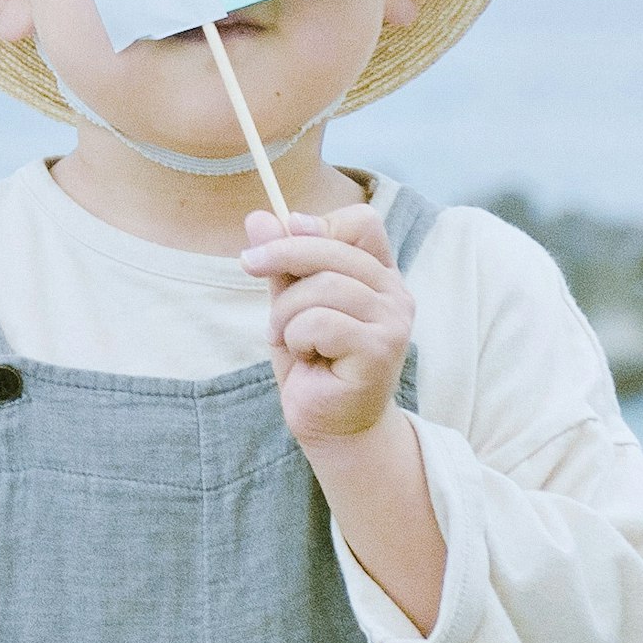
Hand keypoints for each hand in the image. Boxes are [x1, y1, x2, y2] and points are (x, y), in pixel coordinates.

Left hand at [242, 202, 414, 447]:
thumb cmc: (312, 362)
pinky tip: (306, 356)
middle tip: (248, 265)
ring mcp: (394, 321)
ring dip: (286, 311)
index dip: (317, 225)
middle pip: (333, 247)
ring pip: (324, 285)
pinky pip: (322, 322)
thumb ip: (281, 263)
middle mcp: (395, 292)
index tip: (278, 246)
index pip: (361, 221)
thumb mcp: (289, 304)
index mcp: (379, 273)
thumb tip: (258, 216)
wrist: (330, 426)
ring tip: (285, 337)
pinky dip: (297, 336)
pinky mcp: (381, 350)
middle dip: (280, 254)